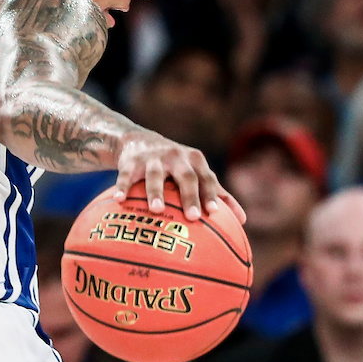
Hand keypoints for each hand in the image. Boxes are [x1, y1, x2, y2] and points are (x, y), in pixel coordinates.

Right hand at [115, 131, 245, 223]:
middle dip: (190, 196)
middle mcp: (176, 156)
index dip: (211, 194)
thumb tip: (242, 220)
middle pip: (185, 176)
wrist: (138, 141)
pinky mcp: (131, 161)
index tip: (215, 213)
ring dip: (155, 192)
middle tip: (193, 217)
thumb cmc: (175, 166)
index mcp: (195, 160)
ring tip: (156, 210)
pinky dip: (123, 187)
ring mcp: (153, 158)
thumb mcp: (196, 173)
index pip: (206, 178)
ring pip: (155, 175)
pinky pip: (126, 176)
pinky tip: (120, 201)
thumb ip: (218, 194)